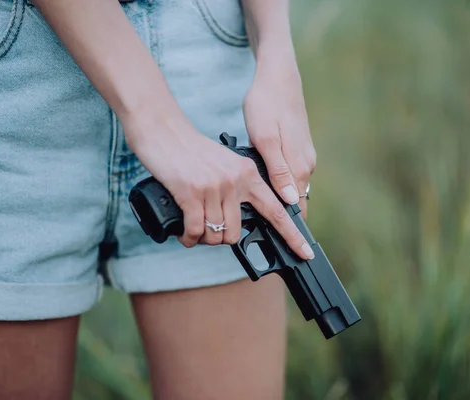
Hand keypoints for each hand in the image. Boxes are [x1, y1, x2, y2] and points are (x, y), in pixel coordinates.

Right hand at [123, 109, 314, 259]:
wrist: (164, 131)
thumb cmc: (192, 151)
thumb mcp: (226, 163)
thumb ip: (239, 187)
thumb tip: (240, 221)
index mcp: (249, 174)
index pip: (278, 210)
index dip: (293, 235)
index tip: (305, 252)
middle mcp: (235, 181)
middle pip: (236, 233)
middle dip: (220, 238)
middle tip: (207, 229)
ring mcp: (214, 186)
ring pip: (216, 234)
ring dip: (203, 239)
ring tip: (193, 230)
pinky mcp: (191, 192)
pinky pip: (196, 230)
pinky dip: (189, 238)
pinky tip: (185, 234)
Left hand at [243, 59, 315, 218]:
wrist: (278, 75)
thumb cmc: (267, 105)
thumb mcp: (266, 139)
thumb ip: (279, 172)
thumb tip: (291, 201)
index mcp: (298, 167)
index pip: (298, 209)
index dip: (289, 228)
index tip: (281, 245)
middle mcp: (305, 165)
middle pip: (296, 202)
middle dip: (282, 219)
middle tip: (263, 234)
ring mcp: (303, 155)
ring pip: (292, 189)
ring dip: (279, 202)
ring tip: (260, 216)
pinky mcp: (297, 148)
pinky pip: (290, 175)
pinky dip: (279, 186)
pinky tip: (264, 186)